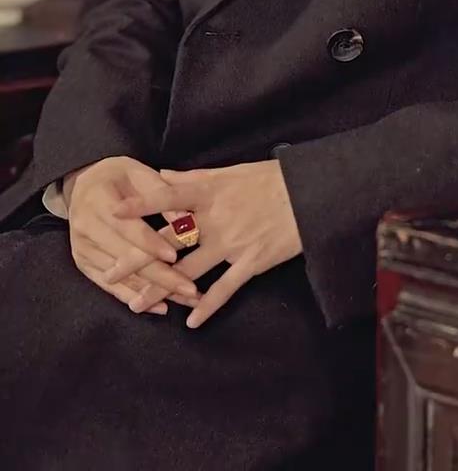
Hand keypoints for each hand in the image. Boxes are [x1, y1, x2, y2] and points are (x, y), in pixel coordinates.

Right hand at [65, 156, 199, 314]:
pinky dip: (134, 298)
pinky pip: (109, 287)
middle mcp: (85, 228)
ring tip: (185, 300)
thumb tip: (186, 218)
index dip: (150, 243)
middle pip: (125, 259)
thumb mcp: (139, 172)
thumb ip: (161, 193)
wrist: (83, 184)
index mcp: (98, 200)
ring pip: (120, 277)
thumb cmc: (118, 175)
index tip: (175, 256)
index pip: (127, 228)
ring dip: (153, 292)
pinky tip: (159, 307)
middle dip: (160, 276)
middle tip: (191, 290)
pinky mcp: (83, 263)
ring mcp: (81, 249)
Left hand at [106, 161, 302, 327]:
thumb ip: (193, 178)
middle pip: (170, 241)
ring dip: (163, 290)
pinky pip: (226, 288)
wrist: (310, 194)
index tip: (113, 213)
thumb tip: (160, 174)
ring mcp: (234, 243)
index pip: (167, 197)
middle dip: (138, 259)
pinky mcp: (252, 262)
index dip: (140, 204)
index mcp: (210, 192)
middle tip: (110, 274)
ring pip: (190, 270)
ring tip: (137, 305)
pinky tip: (191, 322)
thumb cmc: (270, 179)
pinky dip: (208, 306)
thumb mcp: (231, 172)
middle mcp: (217, 219)